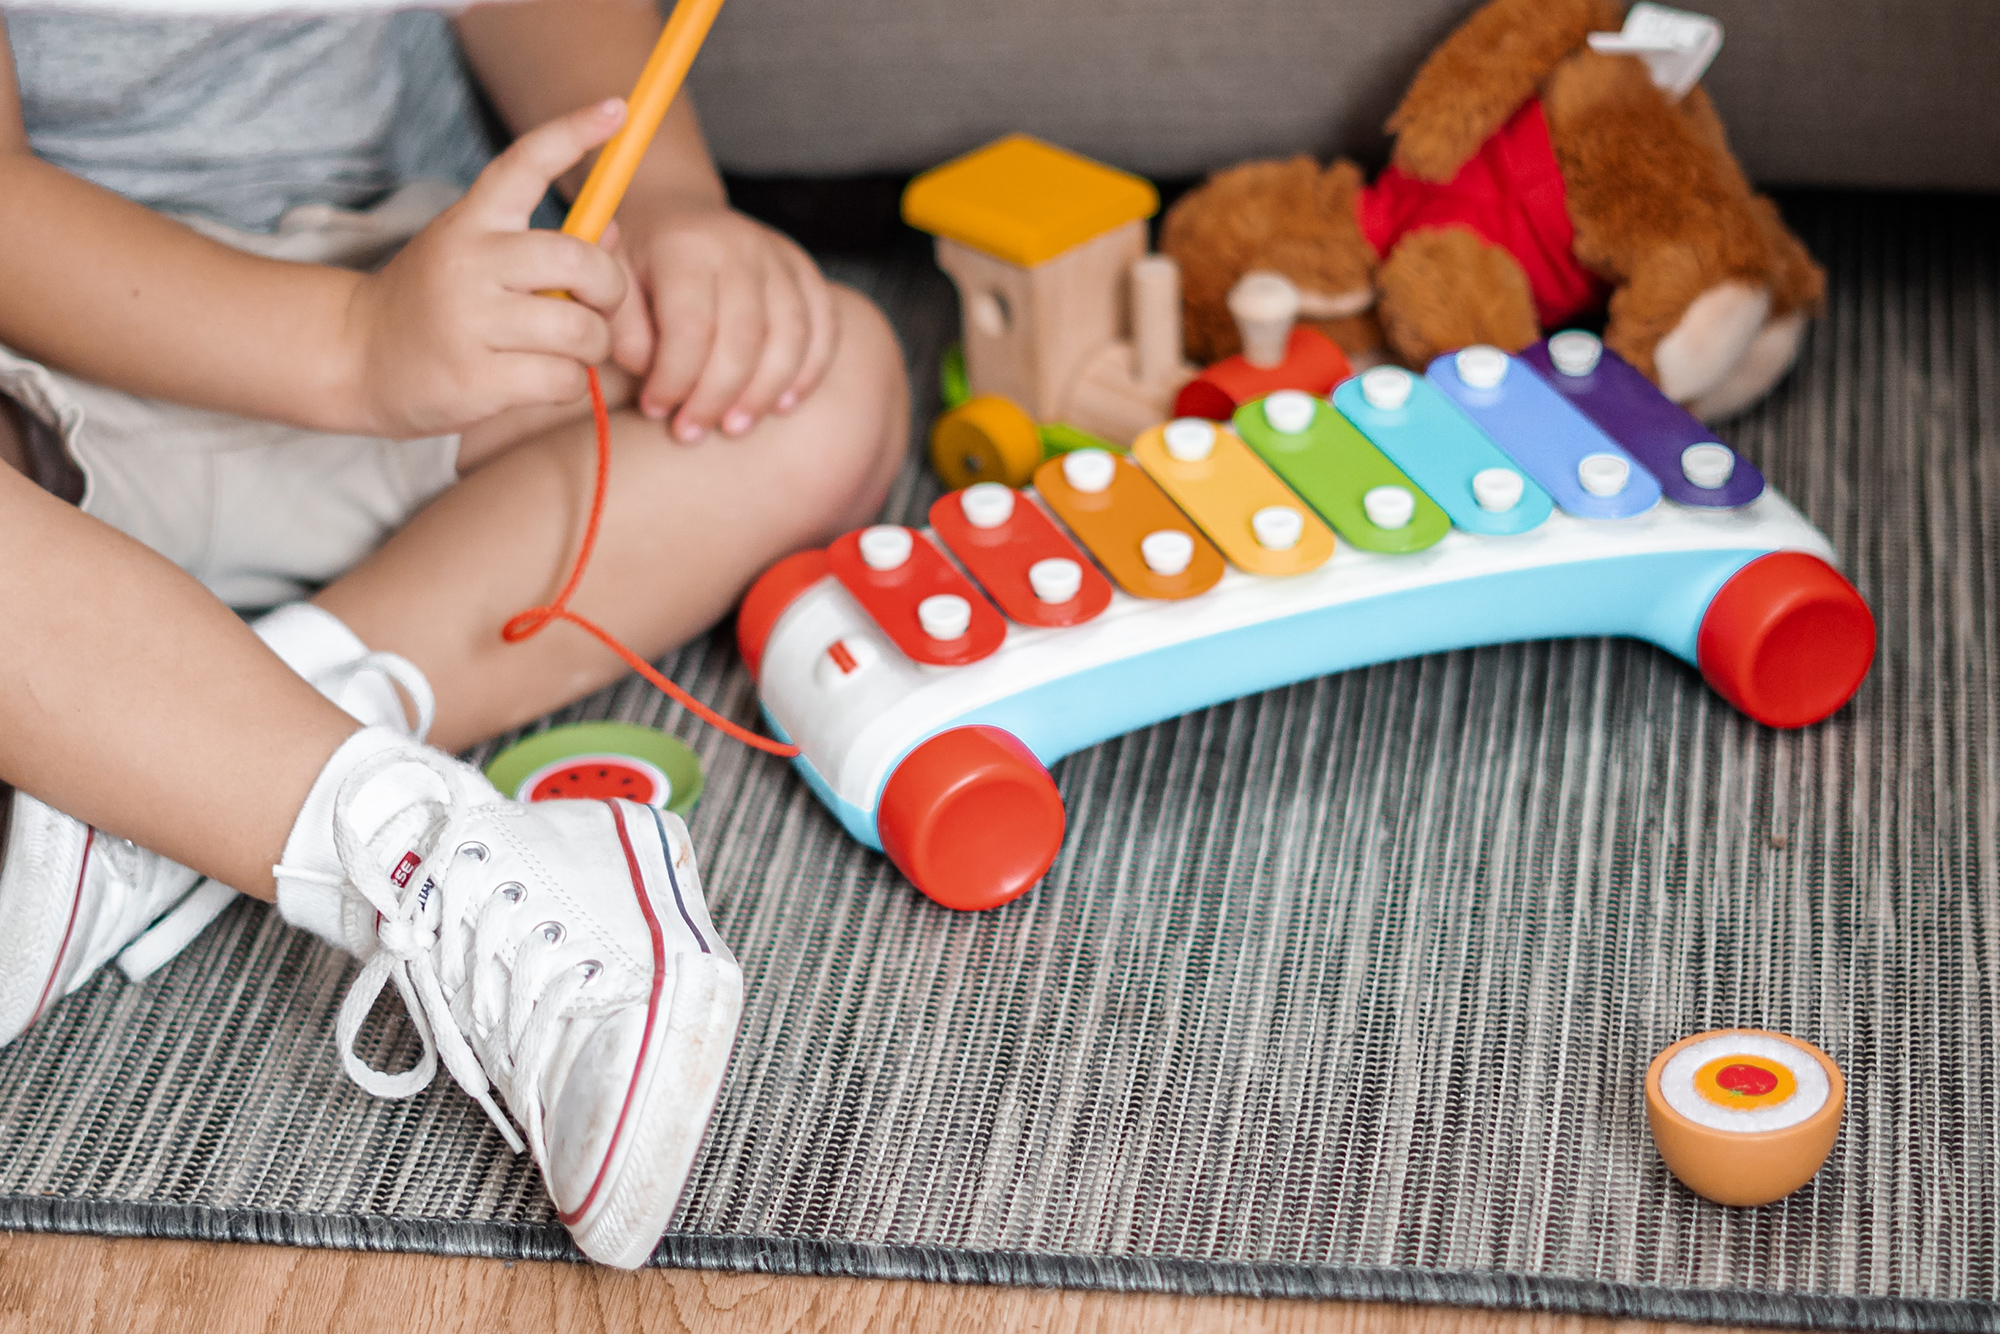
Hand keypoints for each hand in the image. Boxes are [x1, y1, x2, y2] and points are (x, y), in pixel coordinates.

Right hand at [344, 99, 633, 438]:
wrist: (357, 356)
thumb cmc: (436, 303)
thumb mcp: (477, 257)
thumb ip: (545, 246)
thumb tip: (611, 233)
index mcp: (471, 221)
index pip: (525, 162)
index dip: (574, 133)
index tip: (618, 111)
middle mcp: (469, 262)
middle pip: (576, 260)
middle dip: (611, 289)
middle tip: (599, 306)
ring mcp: (468, 320)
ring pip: (578, 329)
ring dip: (593, 345)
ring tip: (568, 350)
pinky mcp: (474, 378)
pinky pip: (560, 379)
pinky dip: (567, 384)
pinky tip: (541, 379)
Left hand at [610, 200, 839, 441]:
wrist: (676, 211)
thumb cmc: (638, 261)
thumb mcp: (612, 286)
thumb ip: (627, 333)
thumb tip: (656, 377)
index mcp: (685, 246)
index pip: (690, 327)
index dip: (673, 380)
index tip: (654, 409)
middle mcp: (740, 246)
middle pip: (744, 338)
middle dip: (717, 397)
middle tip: (691, 431)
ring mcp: (779, 257)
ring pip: (791, 336)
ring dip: (764, 393)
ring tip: (735, 427)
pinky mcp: (805, 271)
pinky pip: (824, 327)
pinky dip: (809, 372)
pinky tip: (782, 404)